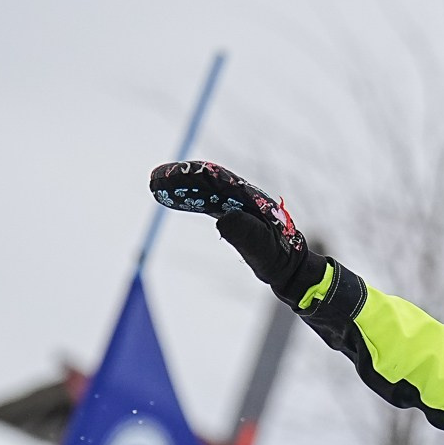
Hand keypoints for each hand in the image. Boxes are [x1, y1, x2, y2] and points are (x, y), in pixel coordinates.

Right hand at [149, 161, 323, 303]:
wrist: (288, 267)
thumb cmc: (278, 259)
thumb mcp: (264, 250)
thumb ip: (246, 234)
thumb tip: (224, 218)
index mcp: (249, 199)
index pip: (216, 181)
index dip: (191, 178)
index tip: (169, 177)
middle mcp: (241, 197)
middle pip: (207, 181)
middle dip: (181, 179)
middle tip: (155, 179)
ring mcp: (235, 205)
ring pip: (205, 190)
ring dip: (181, 188)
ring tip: (156, 187)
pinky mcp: (231, 215)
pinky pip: (206, 202)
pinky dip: (189, 199)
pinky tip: (172, 200)